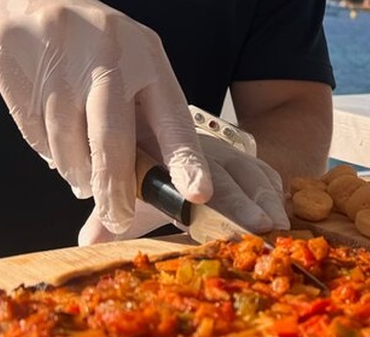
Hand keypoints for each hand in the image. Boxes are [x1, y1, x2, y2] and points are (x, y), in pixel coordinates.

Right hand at [0, 0, 211, 232]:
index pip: (172, 118)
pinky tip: (53, 137)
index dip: (185, 160)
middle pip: (113, 139)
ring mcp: (64, 59)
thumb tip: (156, 183)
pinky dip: (47, 148)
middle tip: (118, 217)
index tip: (197, 194)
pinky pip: (37, 133)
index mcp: (148, 56)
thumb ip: (144, 117)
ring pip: (69, 143)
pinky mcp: (23, 68)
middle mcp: (111, 55)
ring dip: (76, 170)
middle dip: (115, 187)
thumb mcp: (130, 65)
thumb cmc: (93, 48)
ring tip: (80, 173)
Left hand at [78, 132, 289, 243]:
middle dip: (243, 202)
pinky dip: (275, 192)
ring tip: (278, 224)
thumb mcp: (129, 186)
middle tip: (260, 225)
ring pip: (252, 174)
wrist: (173, 127)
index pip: (181, 169)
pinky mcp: (249, 164)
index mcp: (170, 160)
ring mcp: (229, 157)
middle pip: (226, 177)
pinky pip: (266, 174)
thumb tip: (87, 242)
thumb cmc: (150, 169)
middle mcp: (203, 155)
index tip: (199, 199)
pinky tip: (283, 212)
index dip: (191, 182)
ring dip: (267, 199)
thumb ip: (108, 215)